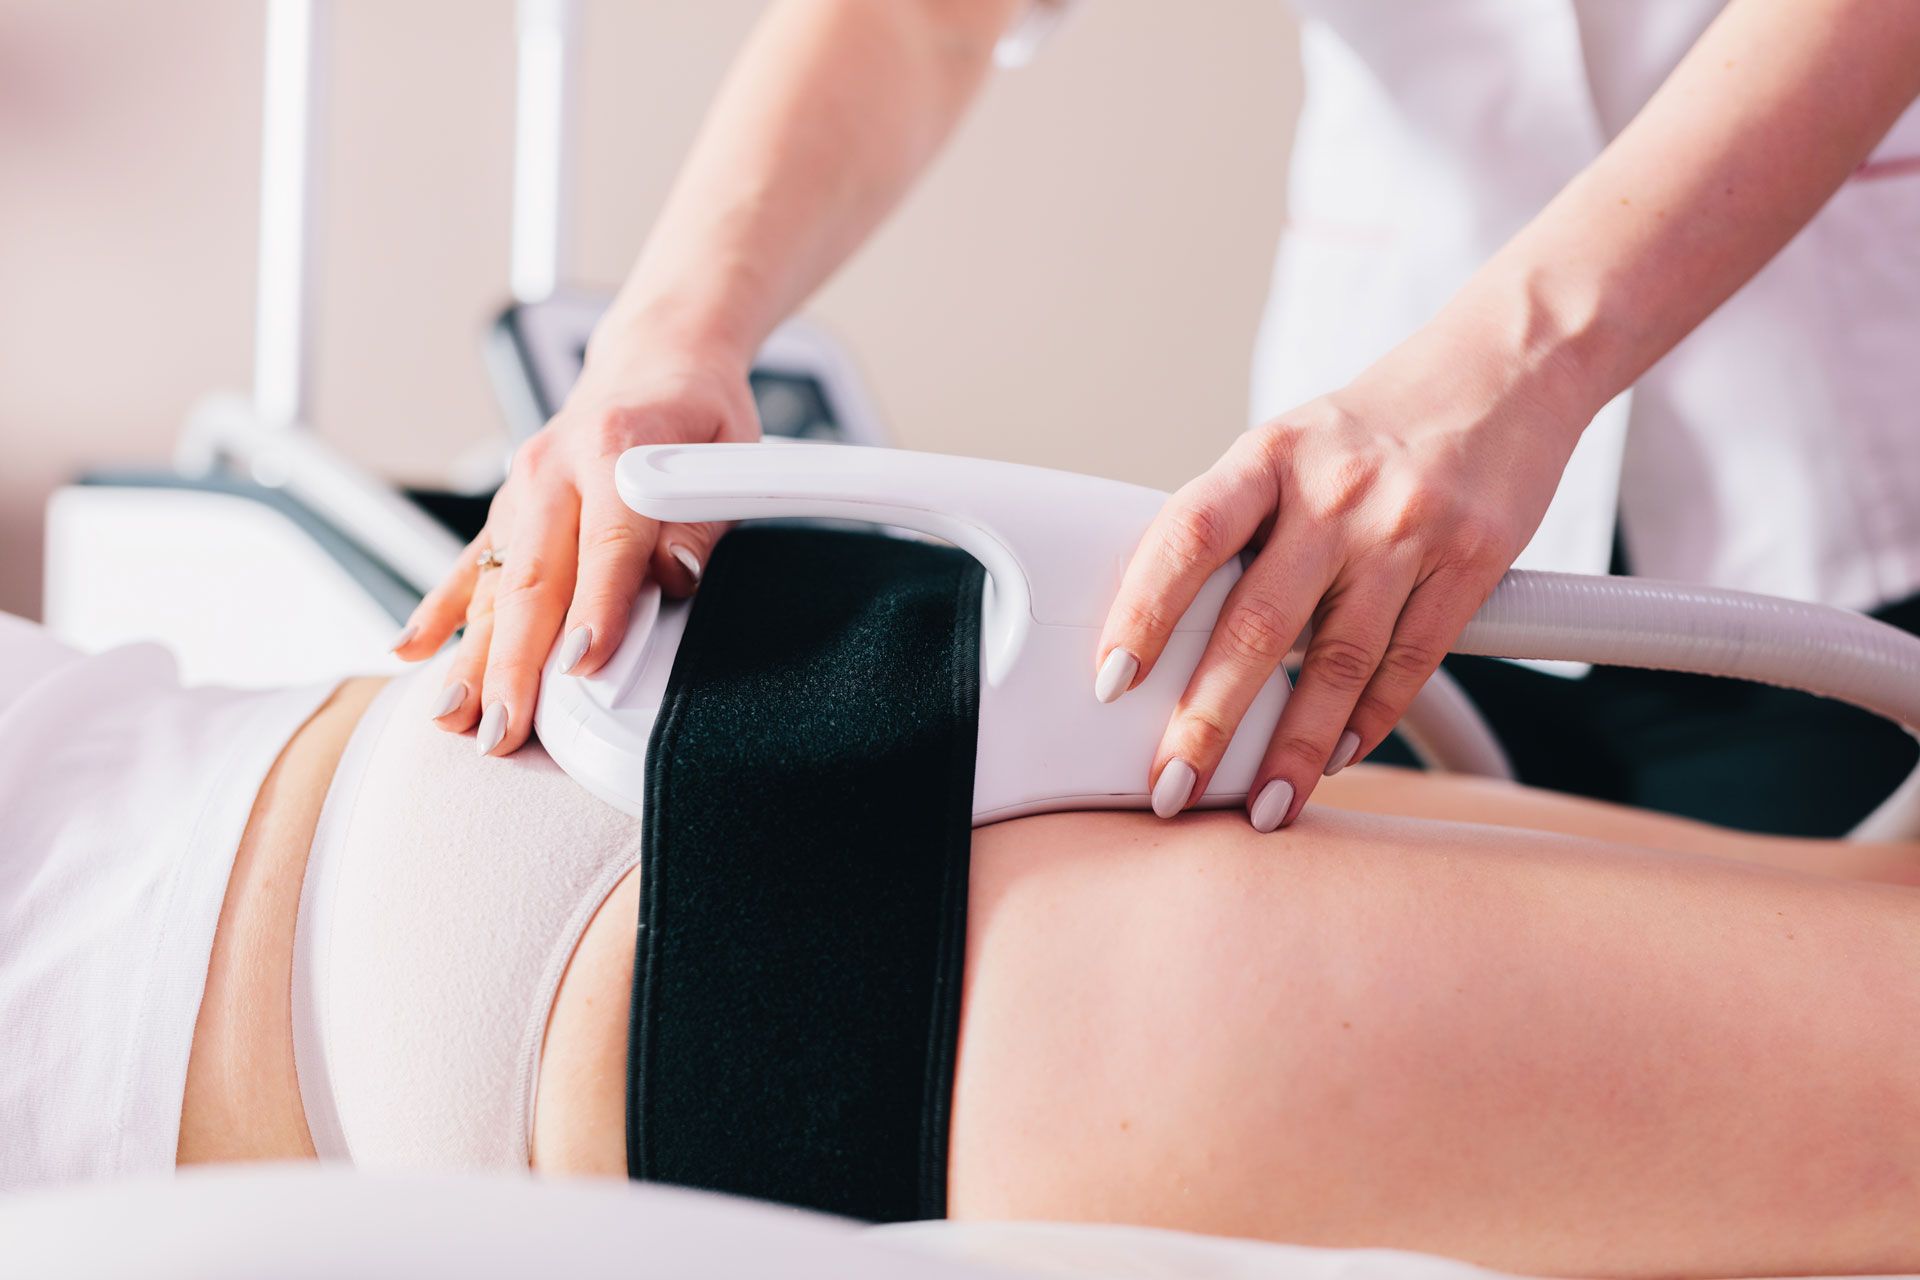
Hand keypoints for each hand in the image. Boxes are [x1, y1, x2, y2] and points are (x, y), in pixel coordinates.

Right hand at [393, 342, 760, 755]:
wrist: (653, 362)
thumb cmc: (695, 415)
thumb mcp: (724, 455)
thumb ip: (701, 521)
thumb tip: (676, 577)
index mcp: (615, 449)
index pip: (607, 545)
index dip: (596, 609)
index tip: (582, 666)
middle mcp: (555, 471)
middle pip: (534, 579)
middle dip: (514, 662)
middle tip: (503, 729)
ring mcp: (522, 492)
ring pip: (493, 585)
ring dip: (470, 656)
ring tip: (452, 718)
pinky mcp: (507, 511)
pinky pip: (467, 567)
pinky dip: (438, 612)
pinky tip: (410, 653)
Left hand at [1096, 331, 1590, 830]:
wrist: (1505, 367)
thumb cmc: (1372, 425)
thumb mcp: (1289, 447)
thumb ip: (1237, 525)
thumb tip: (1163, 625)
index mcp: (1268, 456)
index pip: (1189, 536)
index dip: (1143, 610)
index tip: (1110, 680)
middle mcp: (1335, 489)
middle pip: (1258, 622)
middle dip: (1208, 718)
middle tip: (1172, 786)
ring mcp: (1407, 526)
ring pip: (1338, 659)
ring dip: (1296, 747)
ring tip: (1264, 806)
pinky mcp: (1473, 559)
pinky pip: (1411, 659)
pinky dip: (1370, 718)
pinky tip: (1339, 758)